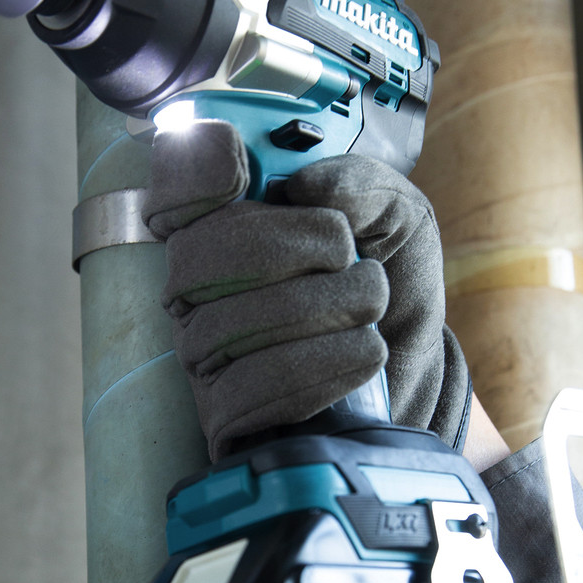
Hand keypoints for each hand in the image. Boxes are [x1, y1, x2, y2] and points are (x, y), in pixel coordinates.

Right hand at [142, 120, 470, 459]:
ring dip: (328, 312)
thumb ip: (363, 183)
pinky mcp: (221, 412)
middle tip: (355, 262)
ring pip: (230, 325)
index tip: (256, 176)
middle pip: (204, 254)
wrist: (405, 364)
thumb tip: (308, 185)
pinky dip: (319, 367)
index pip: (177, 185)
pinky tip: (361, 354)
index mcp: (223, 222)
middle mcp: (195, 286)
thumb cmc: (382, 279)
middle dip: (300, 249)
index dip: (201, 171)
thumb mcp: (394, 216)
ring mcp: (201, 351)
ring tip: (371, 312)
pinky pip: (248, 389)